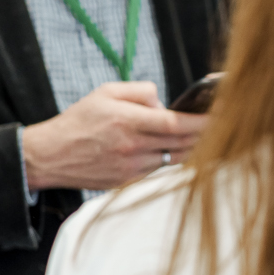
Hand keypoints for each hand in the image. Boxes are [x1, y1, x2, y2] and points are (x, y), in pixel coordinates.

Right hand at [19, 82, 206, 190]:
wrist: (51, 155)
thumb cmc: (79, 120)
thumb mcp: (106, 92)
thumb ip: (140, 91)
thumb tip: (165, 102)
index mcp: (128, 120)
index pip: (176, 123)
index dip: (202, 121)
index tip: (221, 116)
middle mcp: (132, 146)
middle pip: (181, 144)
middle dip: (204, 136)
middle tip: (222, 127)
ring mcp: (130, 168)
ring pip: (173, 160)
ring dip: (189, 150)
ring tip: (201, 139)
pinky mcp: (127, 183)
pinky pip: (158, 172)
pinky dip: (169, 162)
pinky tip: (174, 152)